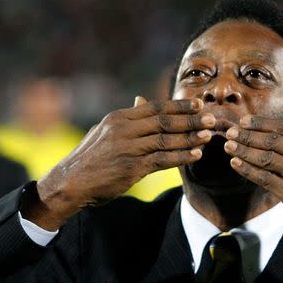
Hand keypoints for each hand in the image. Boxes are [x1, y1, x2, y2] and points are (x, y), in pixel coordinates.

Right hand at [24, 97, 214, 229]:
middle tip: (212, 118)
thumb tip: (141, 100)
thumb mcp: (105, 131)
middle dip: (190, 119)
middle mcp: (123, 129)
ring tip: (208, 136)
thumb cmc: (89, 158)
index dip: (178, 106)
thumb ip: (127, 118)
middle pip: (164, 121)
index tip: (198, 104)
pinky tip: (195, 155)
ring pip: (166, 139)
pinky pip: (162, 160)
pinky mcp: (131, 168)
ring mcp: (127, 148)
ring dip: (190, 137)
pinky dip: (181, 156)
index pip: (154, 107)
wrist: (70, 182)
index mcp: (118, 118)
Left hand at [223, 112, 282, 259]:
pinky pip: (265, 179)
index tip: (245, 121)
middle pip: (271, 141)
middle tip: (230, 131)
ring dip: (244, 150)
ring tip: (228, 145)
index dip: (262, 123)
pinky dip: (248, 170)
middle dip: (247, 135)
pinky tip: (236, 164)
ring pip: (266, 158)